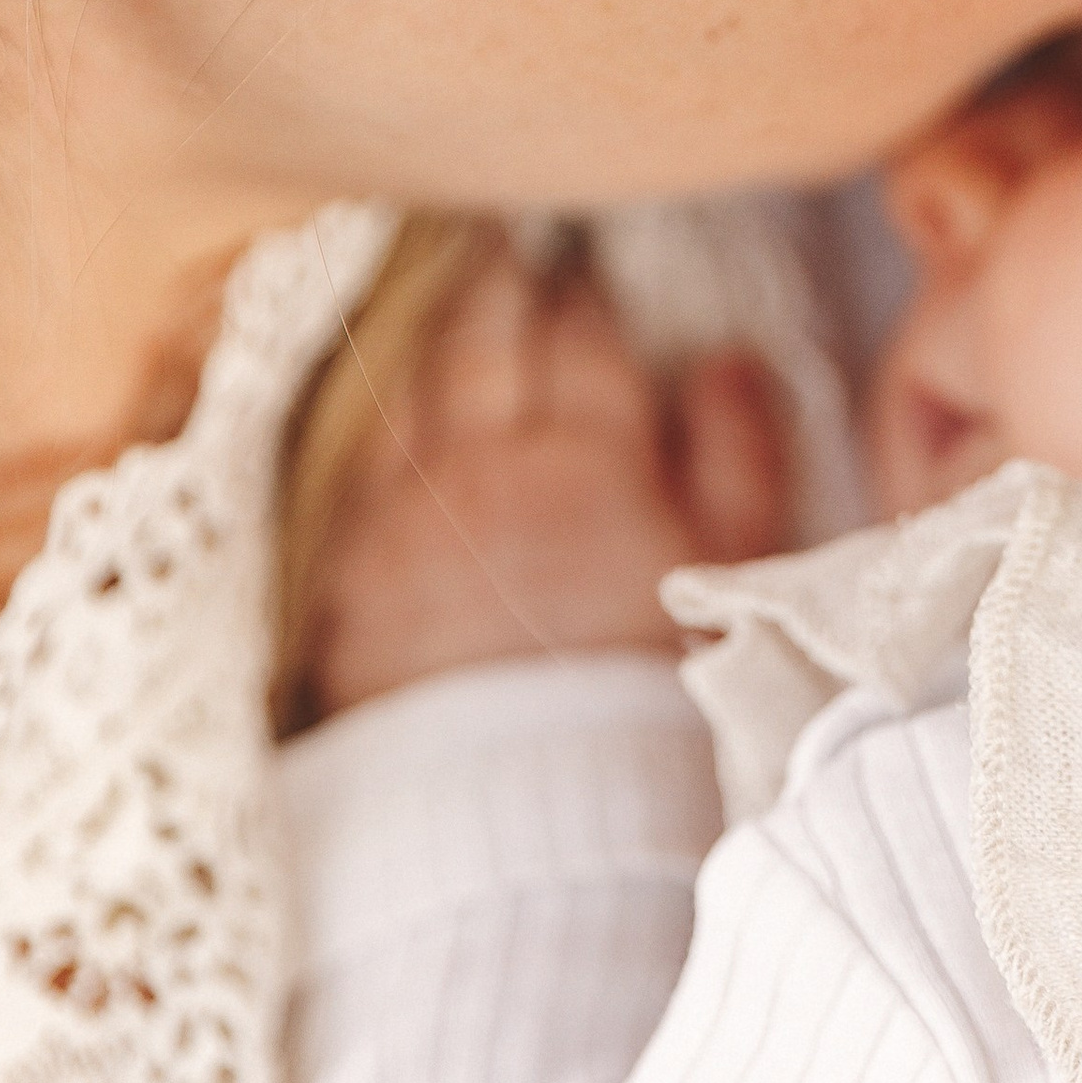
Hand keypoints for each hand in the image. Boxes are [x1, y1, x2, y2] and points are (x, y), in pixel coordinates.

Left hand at [296, 248, 788, 714]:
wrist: (534, 828)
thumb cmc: (654, 702)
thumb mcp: (732, 577)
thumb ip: (734, 457)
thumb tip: (723, 365)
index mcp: (587, 458)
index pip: (579, 339)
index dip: (582, 297)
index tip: (583, 271)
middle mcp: (484, 468)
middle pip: (483, 342)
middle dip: (499, 289)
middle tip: (506, 254)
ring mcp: (404, 519)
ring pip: (411, 391)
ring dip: (434, 340)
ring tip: (448, 308)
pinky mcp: (347, 580)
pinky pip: (358, 465)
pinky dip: (382, 421)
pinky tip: (392, 416)